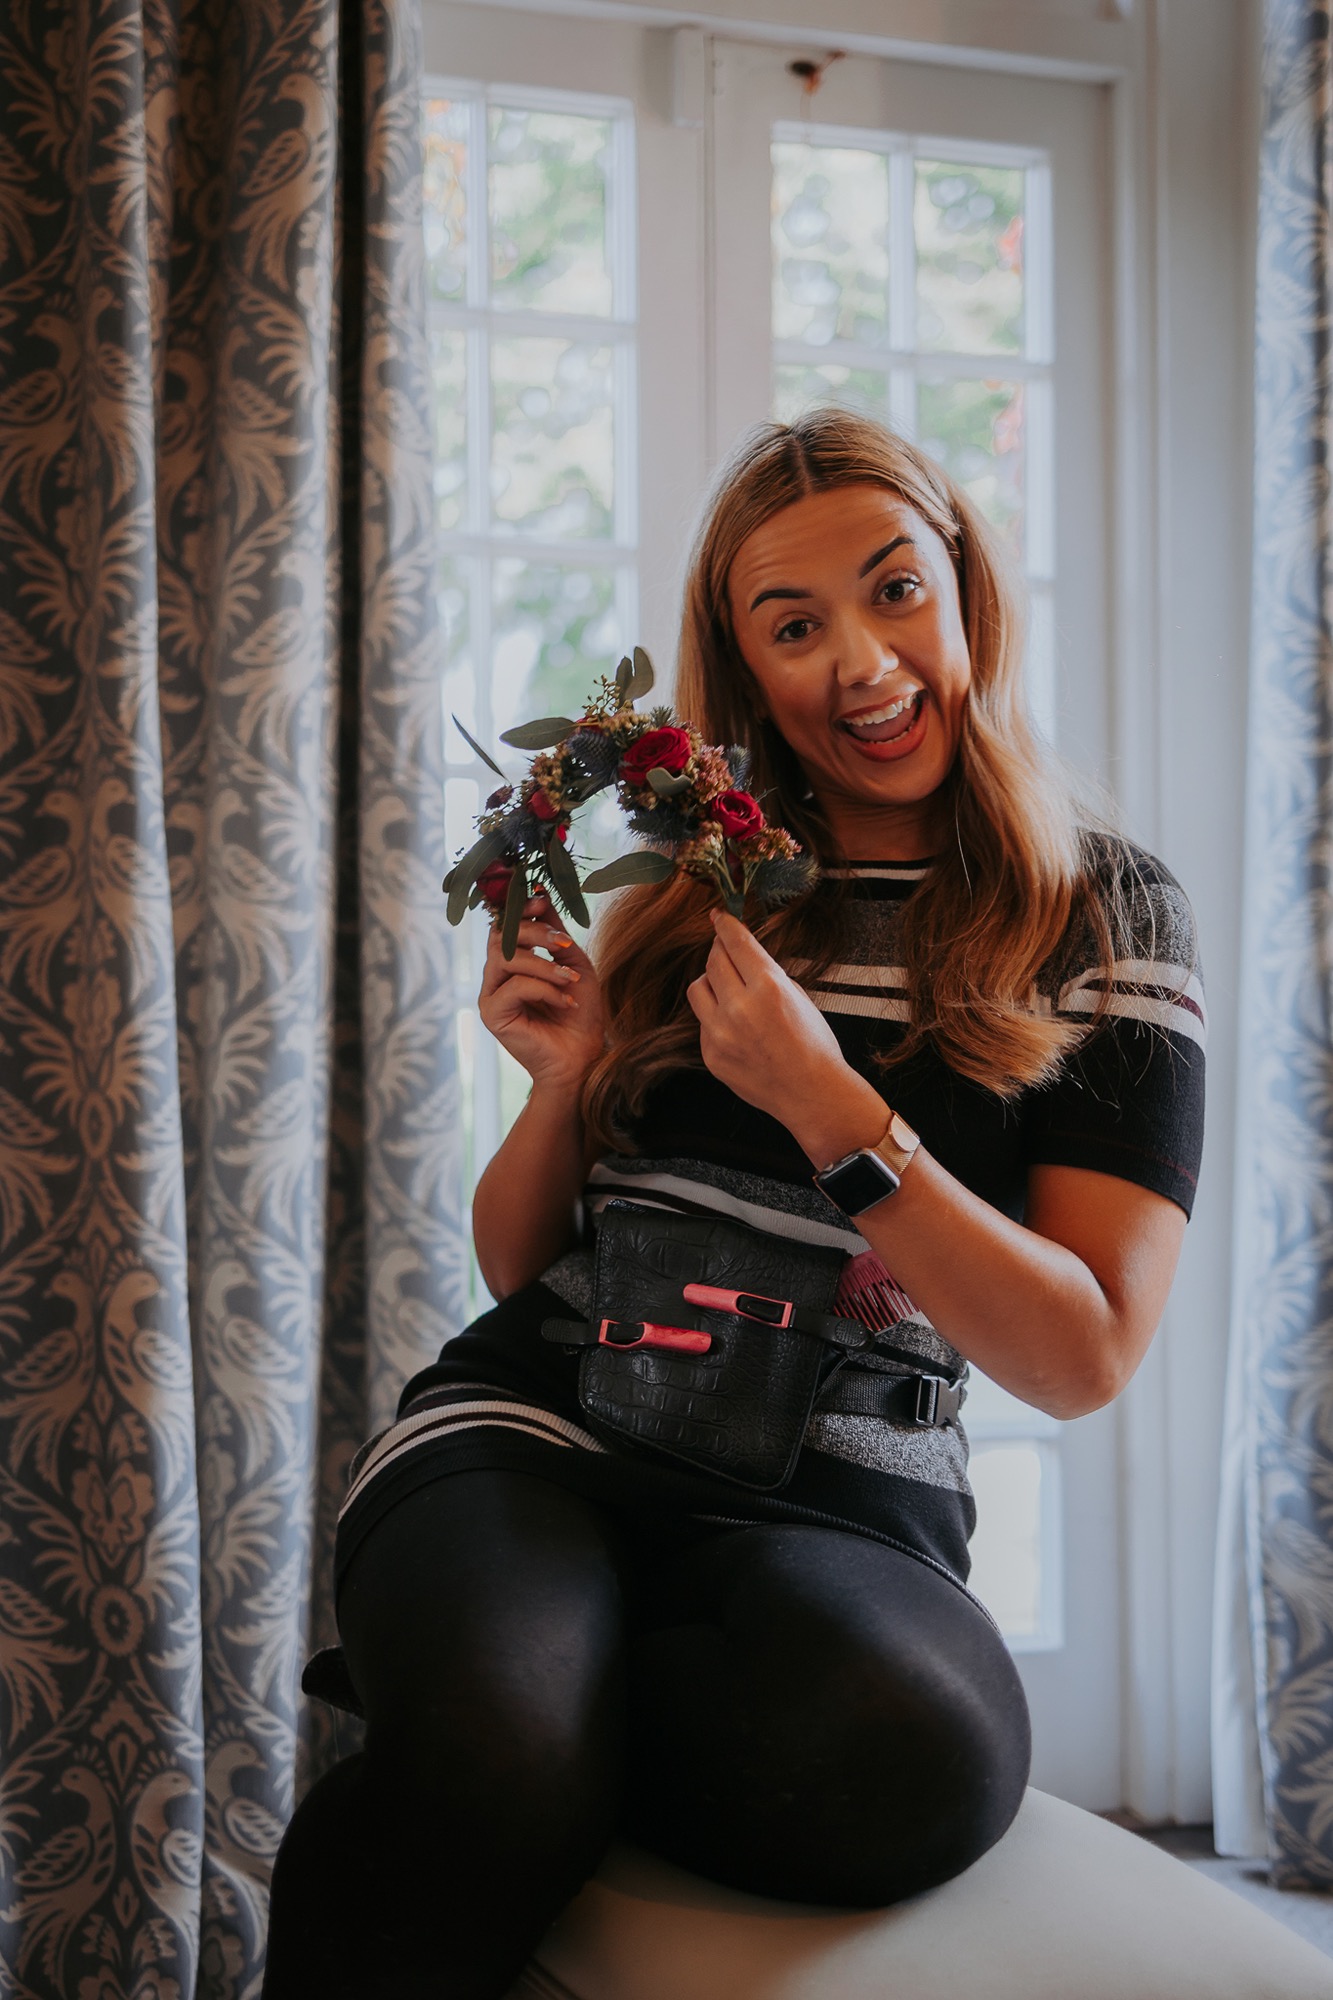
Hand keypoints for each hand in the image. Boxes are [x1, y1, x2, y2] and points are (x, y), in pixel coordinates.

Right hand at [478, 894, 603, 1094]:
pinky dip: (545, 989)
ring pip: (506, 958)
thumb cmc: (579, 1013)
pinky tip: (564, 1003)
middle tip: (564, 943)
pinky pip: (514, 987)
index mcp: (511, 963)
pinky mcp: (492, 1015)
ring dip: (544, 964)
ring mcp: (490, 995)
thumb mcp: (573, 963)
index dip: (519, 909)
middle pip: (501, 936)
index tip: (542, 901)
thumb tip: (540, 893)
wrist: (582, 1057)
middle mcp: (495, 977)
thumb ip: (555, 932)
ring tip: (571, 979)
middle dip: (534, 932)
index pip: (504, 926)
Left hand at [686, 912, 886, 1163]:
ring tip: (730, 989)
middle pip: (713, 960)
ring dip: (712, 981)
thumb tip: (744, 956)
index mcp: (768, 987)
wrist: (811, 1093)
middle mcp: (739, 1008)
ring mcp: (720, 1033)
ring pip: (698, 988)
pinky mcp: (711, 1055)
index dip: (725, 924)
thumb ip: (768, 974)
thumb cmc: (814, 1044)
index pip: (736, 943)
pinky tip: (736, 1026)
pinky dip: (715, 1016)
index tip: (718, 915)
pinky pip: (702, 1022)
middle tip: (727, 950)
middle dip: (720, 950)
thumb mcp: (798, 996)